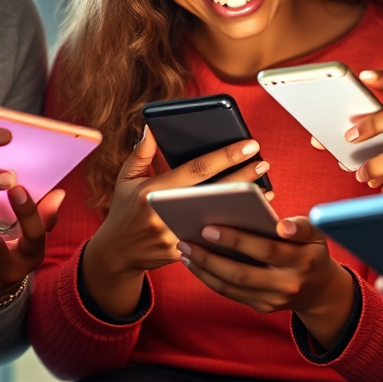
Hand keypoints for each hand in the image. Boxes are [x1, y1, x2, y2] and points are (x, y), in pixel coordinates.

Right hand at [82, 127, 269, 317]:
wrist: (117, 253)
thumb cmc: (124, 210)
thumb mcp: (126, 179)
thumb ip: (142, 153)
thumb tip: (152, 127)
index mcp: (153, 191)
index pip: (197, 169)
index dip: (225, 156)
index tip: (249, 145)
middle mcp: (165, 214)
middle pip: (214, 193)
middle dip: (243, 177)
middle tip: (263, 163)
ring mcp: (175, 237)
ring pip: (217, 219)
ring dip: (244, 205)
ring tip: (266, 190)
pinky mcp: (182, 254)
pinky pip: (213, 240)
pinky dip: (232, 227)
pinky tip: (251, 217)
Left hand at [179, 216, 354, 349]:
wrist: (319, 289)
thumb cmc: (310, 249)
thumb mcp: (316, 232)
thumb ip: (300, 225)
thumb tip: (282, 226)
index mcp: (302, 261)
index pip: (265, 250)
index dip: (237, 240)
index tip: (209, 228)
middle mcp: (288, 285)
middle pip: (242, 274)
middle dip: (210, 258)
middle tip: (186, 241)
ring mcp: (273, 300)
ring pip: (232, 287)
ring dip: (204, 270)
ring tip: (184, 250)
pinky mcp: (262, 308)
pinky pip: (231, 294)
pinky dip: (210, 279)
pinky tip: (195, 263)